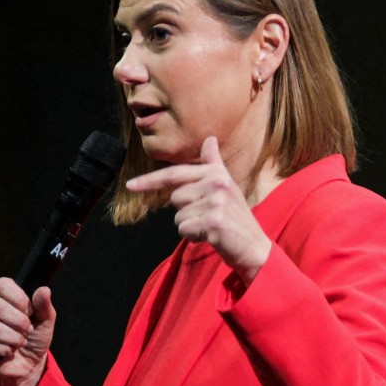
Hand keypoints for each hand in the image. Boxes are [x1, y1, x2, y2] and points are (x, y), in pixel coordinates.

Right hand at [0, 277, 55, 385]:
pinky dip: (4, 351)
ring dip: (13, 339)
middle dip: (19, 322)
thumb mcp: (45, 320)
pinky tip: (7, 352)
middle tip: (27, 331)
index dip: (20, 300)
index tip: (29, 312)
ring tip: (18, 343)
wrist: (29, 364)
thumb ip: (44, 305)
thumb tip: (44, 290)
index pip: (2, 285)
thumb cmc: (34, 337)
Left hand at [126, 136, 271, 281]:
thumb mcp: (226, 186)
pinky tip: (211, 237)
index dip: (150, 181)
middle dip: (186, 211)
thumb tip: (210, 139)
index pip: (175, 174)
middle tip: (208, 216)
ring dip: (190, 225)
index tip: (130, 186)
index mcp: (216, 173)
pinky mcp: (213, 222)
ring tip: (211, 227)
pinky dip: (193, 237)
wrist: (255, 247)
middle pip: (175, 198)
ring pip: (178, 216)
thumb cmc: (235, 217)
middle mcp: (217, 183)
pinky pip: (183, 229)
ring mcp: (215, 202)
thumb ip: (214, 164)